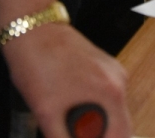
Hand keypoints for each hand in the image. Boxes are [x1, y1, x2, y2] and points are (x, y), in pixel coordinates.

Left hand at [2, 23, 130, 137]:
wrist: (32, 28)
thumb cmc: (37, 65)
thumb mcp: (46, 114)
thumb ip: (64, 137)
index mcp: (110, 93)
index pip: (122, 136)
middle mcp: (119, 81)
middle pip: (119, 125)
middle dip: (99, 134)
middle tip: (74, 132)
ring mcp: (113, 71)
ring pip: (112, 110)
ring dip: (95, 121)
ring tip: (66, 118)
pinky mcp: (105, 66)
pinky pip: (105, 95)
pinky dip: (92, 105)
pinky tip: (69, 102)